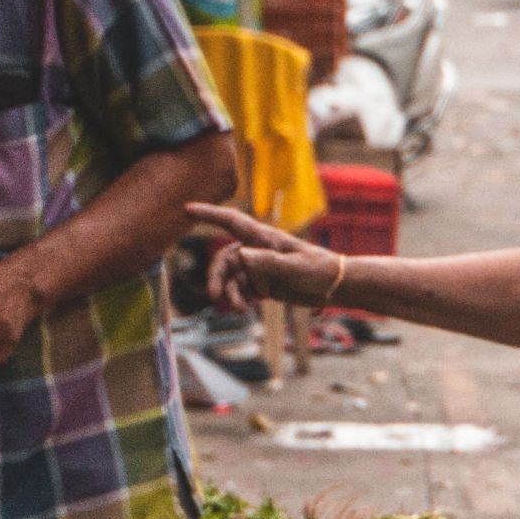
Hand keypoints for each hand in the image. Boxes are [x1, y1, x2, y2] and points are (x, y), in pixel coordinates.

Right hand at [188, 203, 342, 310]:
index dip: (208, 214)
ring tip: (237, 308)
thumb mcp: (294, 266)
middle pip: (226, 259)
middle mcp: (257, 250)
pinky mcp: (263, 284)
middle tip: (214, 295)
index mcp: (263, 238)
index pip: (231, 221)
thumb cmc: (318, 269)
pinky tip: (242, 309)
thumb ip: (268, 262)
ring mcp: (259, 267)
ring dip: (229, 292)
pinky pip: (241, 290)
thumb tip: (241, 255)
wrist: (333, 287)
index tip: (186, 209)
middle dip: (217, 276)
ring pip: (232, 277)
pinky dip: (238, 299)